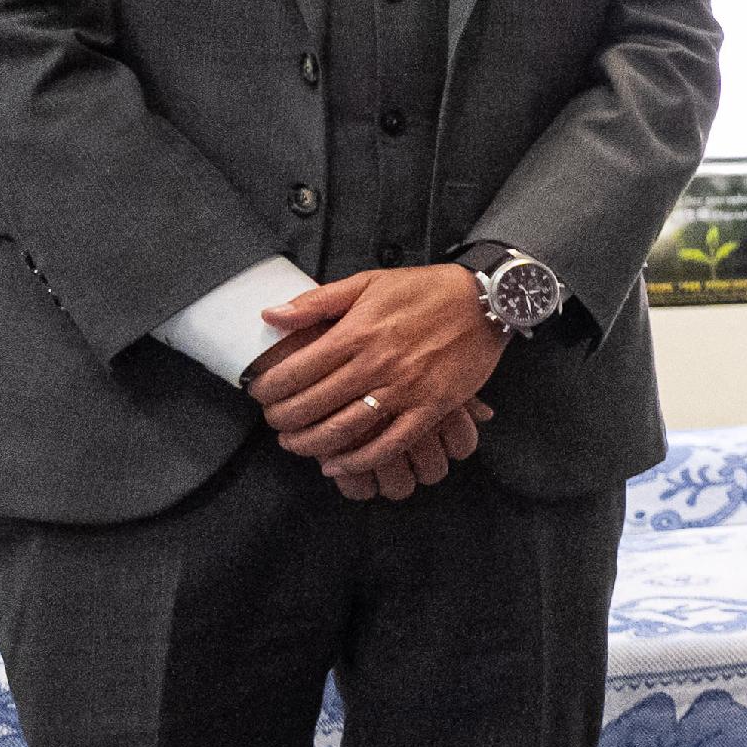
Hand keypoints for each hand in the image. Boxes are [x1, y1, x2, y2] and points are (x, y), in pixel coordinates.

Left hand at [247, 266, 506, 500]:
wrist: (487, 300)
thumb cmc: (425, 290)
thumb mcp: (369, 282)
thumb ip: (317, 301)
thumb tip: (269, 315)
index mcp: (357, 332)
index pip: (296, 370)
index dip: (269, 388)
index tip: (260, 393)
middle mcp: (377, 364)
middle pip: (313, 405)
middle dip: (283, 420)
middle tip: (275, 422)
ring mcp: (406, 389)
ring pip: (345, 430)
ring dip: (311, 444)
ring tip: (296, 444)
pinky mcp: (433, 407)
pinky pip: (390, 444)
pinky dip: (359, 461)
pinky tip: (337, 464)